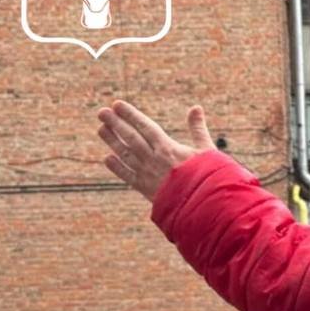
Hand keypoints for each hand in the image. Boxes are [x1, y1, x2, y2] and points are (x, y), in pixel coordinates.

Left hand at [96, 99, 214, 201]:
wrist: (203, 206)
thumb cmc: (209, 177)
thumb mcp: (207, 150)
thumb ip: (198, 129)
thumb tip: (196, 107)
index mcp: (168, 148)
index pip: (144, 127)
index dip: (130, 115)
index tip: (117, 104)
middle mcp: (153, 159)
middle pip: (130, 138)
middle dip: (115, 124)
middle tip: (102, 112)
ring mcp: (147, 174)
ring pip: (125, 154)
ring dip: (112, 141)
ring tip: (101, 129)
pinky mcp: (145, 189)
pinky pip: (127, 176)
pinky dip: (116, 167)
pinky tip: (108, 159)